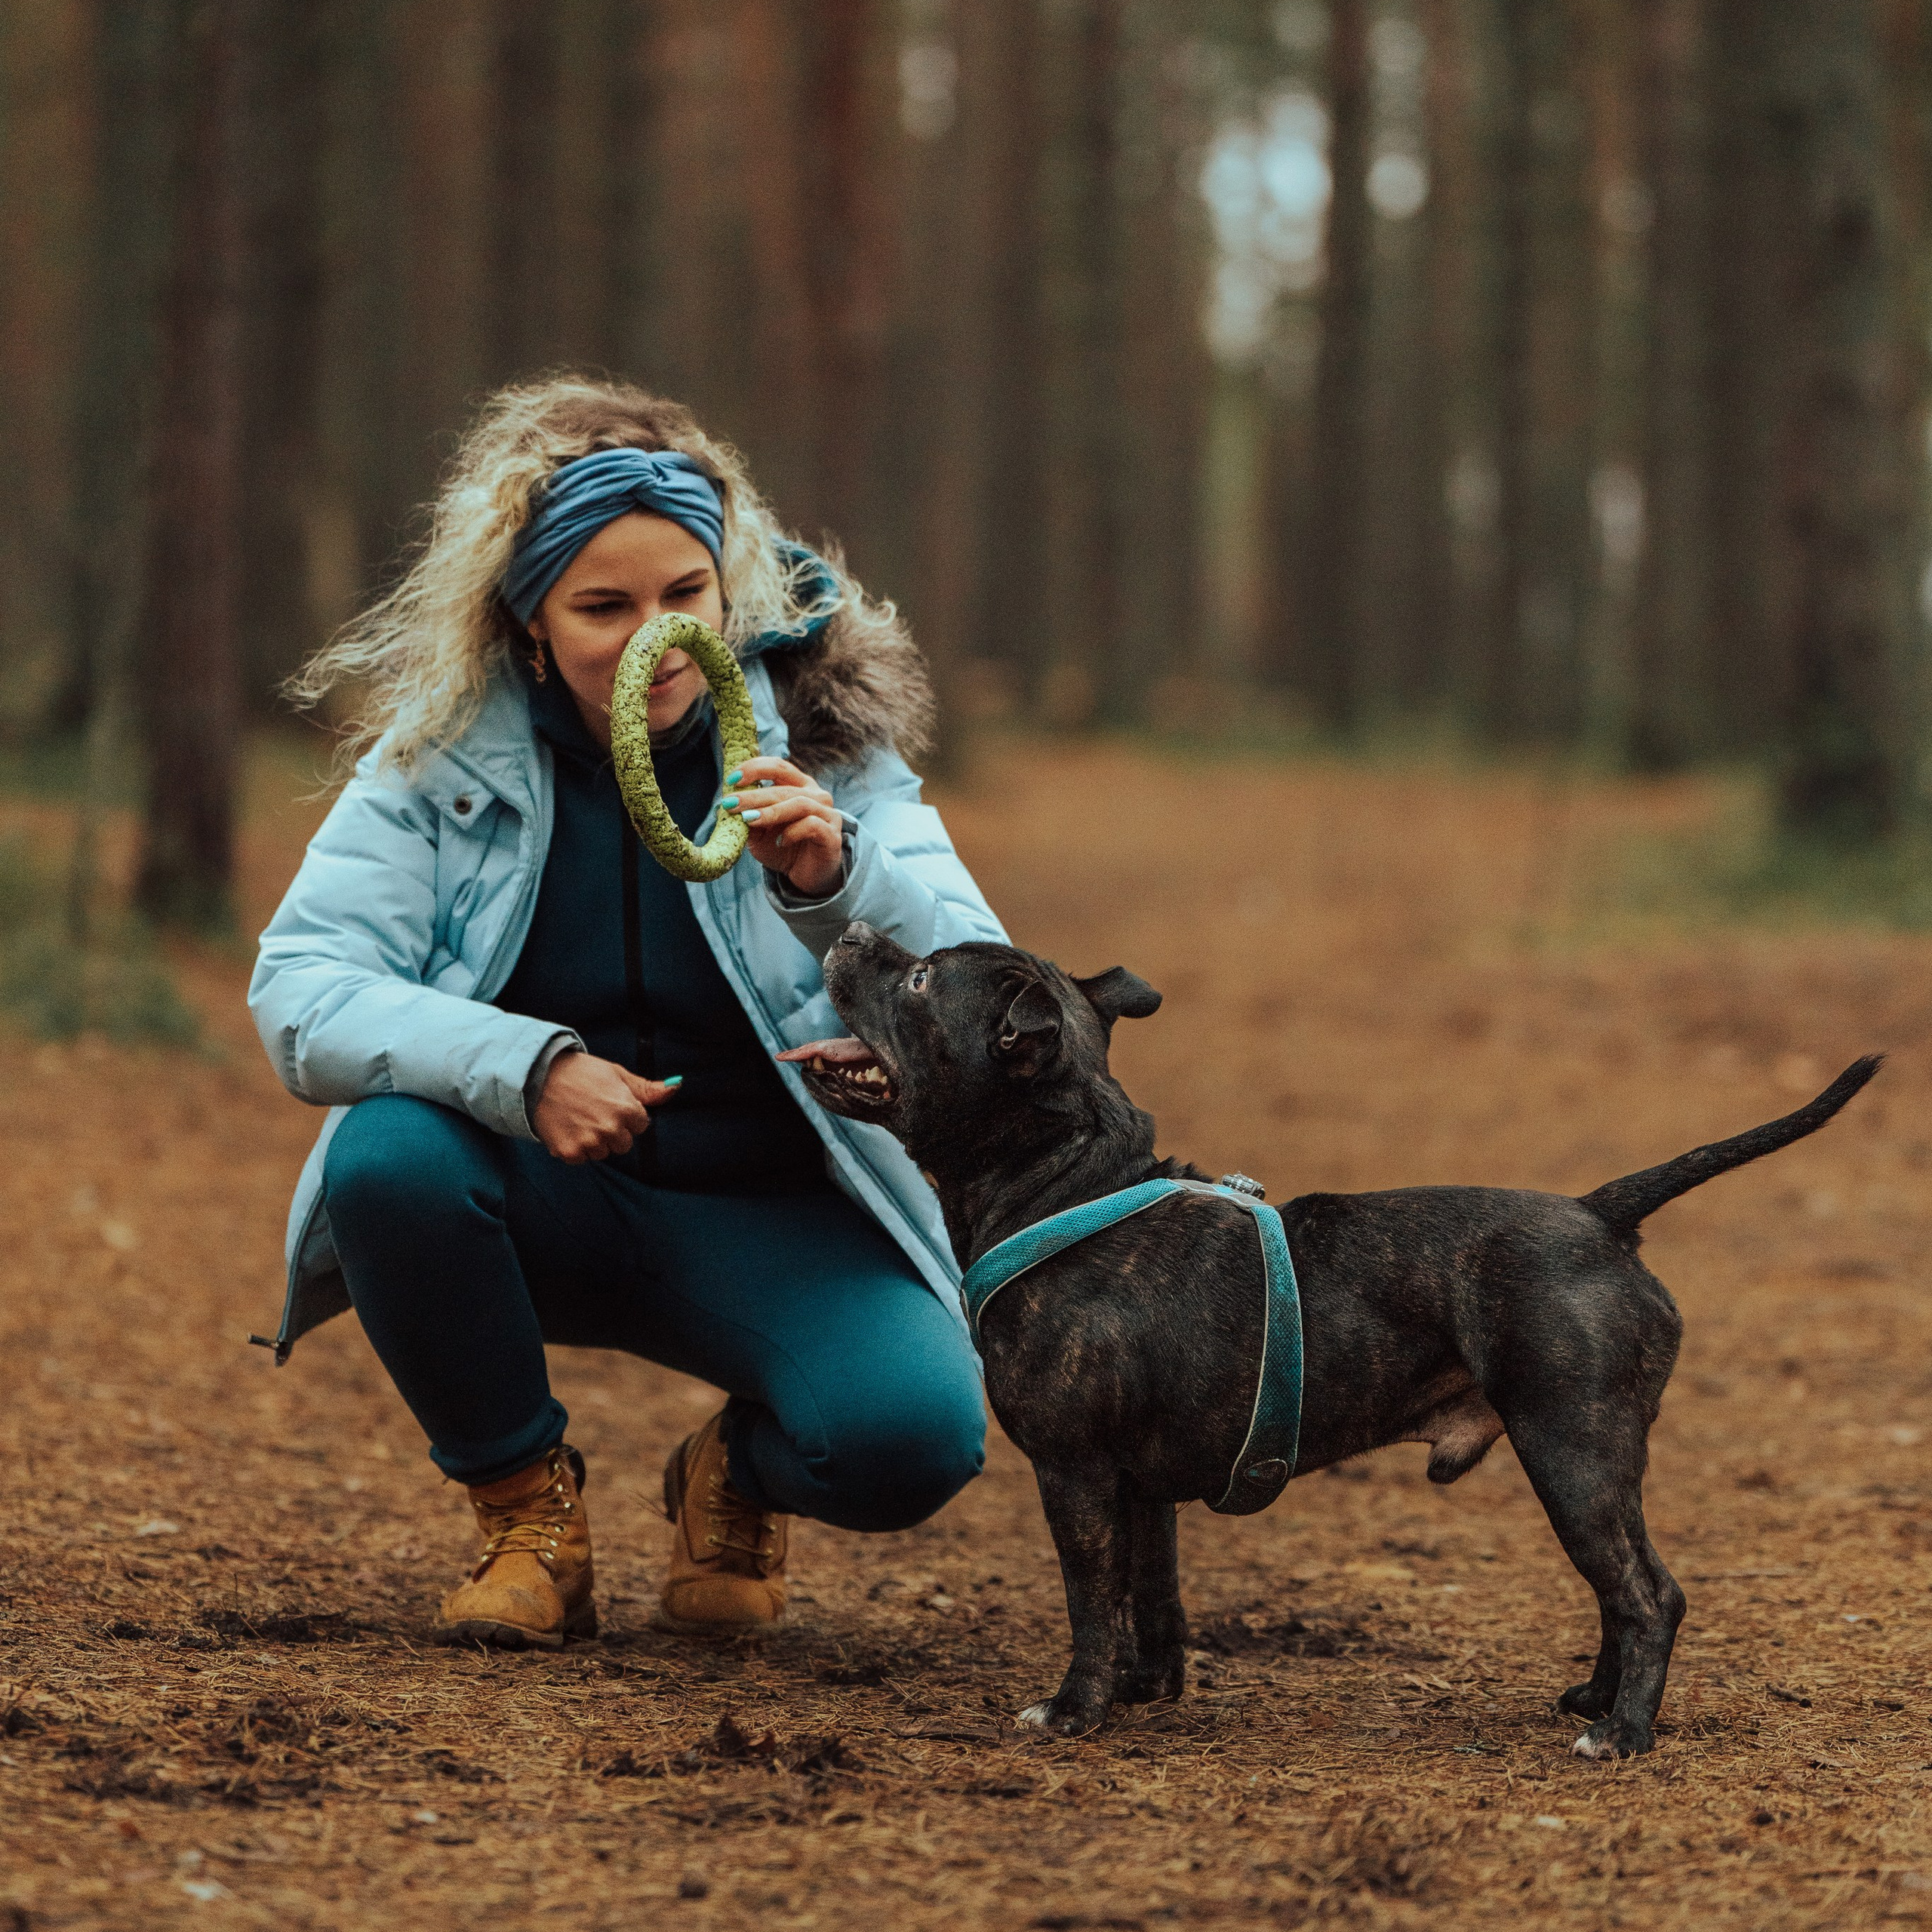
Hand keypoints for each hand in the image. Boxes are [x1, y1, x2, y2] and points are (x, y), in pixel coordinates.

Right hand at [532, 1050, 680, 1162]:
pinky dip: (575, 1147)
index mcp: (627, 1109)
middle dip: (613, 1131)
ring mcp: (589, 1142)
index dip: (627, 1115)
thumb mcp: (617, 1074)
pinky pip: (581, 1159)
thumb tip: (677, 1087)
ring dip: (594, 1141)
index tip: (611, 1104)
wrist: (538, 1075)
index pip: (640, 1126)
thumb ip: (648, 1089)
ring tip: (578, 1118)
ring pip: (602, 1153)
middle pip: (623, 1144)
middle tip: (593, 1112)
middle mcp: (610, 1128)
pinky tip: (567, 1127)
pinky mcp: (569, 1152)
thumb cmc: (581, 1072)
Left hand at [719, 757, 843, 897]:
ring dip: (771, 811)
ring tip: (749, 819)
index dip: (755, 768)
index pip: (778, 767)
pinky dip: (792, 832)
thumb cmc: (783, 848)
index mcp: (799, 786)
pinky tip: (779, 842)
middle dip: (754, 795)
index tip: (732, 779)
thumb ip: (748, 817)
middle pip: (783, 788)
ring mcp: (828, 814)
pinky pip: (812, 825)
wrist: (807, 876)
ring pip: (799, 804)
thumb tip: (727, 806)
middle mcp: (816, 795)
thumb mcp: (759, 832)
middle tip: (730, 803)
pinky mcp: (832, 835)